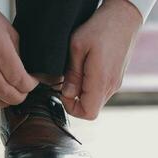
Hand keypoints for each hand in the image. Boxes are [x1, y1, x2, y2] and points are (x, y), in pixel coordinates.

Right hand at [0, 0, 36, 107]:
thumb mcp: (7, 30)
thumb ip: (16, 53)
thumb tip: (26, 74)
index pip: (16, 76)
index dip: (28, 85)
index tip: (32, 83)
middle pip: (3, 91)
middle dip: (18, 98)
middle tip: (23, 94)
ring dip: (3, 102)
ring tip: (10, 97)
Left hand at [61, 0, 141, 119]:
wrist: (123, 16)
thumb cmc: (100, 27)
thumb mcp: (77, 47)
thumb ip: (72, 74)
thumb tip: (66, 93)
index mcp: (101, 80)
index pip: (88, 113)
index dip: (71, 108)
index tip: (63, 92)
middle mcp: (111, 85)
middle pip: (90, 109)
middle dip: (74, 100)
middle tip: (66, 82)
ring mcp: (115, 83)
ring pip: (95, 101)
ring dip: (81, 94)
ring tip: (75, 74)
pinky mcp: (116, 78)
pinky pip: (100, 92)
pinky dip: (89, 87)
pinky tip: (83, 71)